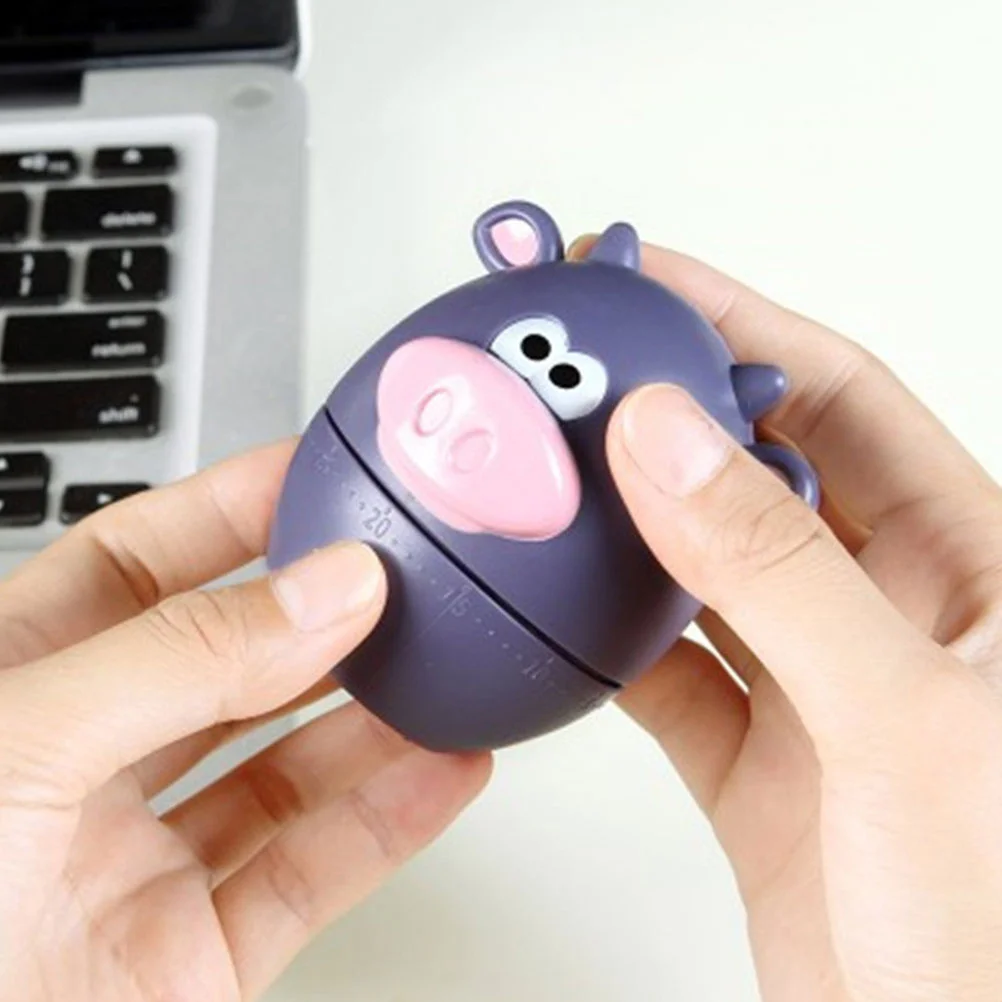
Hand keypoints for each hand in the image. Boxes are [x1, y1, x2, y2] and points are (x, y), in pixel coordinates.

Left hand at [0, 442, 490, 1001]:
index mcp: (7, 692)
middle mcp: (75, 773)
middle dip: (320, 618)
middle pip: (229, 665)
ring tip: (444, 671)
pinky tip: (443, 771)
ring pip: (285, 770)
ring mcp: (136, 870)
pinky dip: (388, 825)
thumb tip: (322, 591)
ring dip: (374, 720)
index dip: (229, 511)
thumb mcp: (16, 744)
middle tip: (401, 579)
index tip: (316, 476)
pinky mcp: (192, 962)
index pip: (132, 564)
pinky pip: (310, 877)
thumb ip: (181, 658)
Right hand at [586, 241, 1001, 1000]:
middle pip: (758, 472)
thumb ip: (777, 574)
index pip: (842, 400)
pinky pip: (666, 672)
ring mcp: (819, 689)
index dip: (742, 329)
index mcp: (975, 572)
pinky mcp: (758, 764)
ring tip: (551, 464)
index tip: (649, 279)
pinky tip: (563, 609)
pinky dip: (608, 641)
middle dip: (665, 410)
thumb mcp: (904, 723)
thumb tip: (669, 442)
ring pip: (701, 570)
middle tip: (577, 360)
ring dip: (625, 522)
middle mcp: (893, 619)